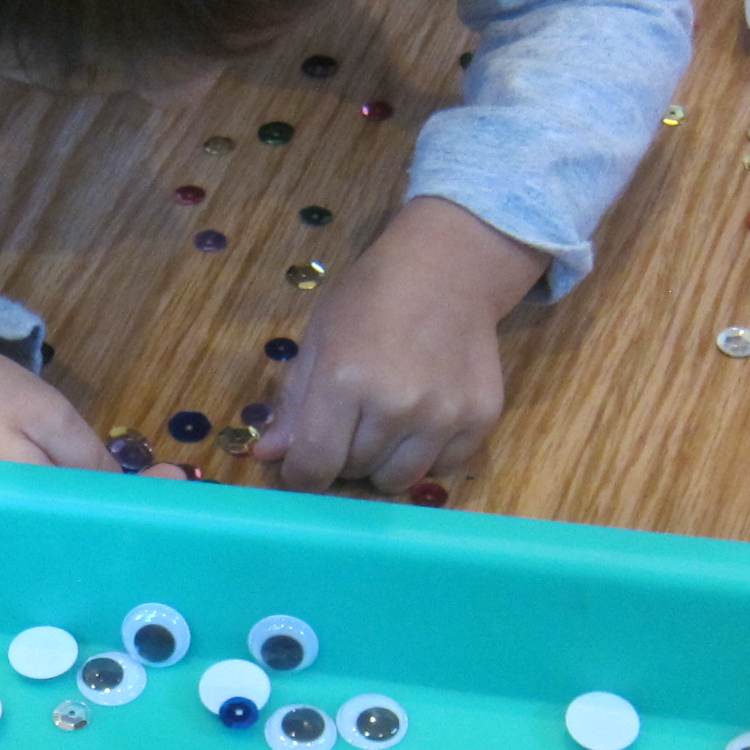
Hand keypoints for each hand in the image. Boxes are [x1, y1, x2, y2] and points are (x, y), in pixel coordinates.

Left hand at [255, 196, 548, 493]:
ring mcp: (443, 415)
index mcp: (345, 381)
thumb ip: (294, 403)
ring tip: (386, 423)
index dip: (302, 473)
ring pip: (398, 480)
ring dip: (384, 463)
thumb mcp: (319, 340)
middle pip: (355, 472)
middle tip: (352, 421)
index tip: (305, 464)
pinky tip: (423, 419)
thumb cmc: (372, 299)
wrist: (448, 270)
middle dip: (344, 456)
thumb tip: (268, 455)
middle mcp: (396, 405)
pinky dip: (427, 456)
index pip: (314, 466)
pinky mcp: (481, 418)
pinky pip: (443, 468)